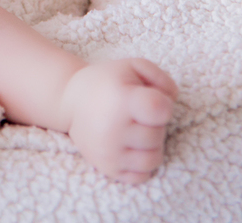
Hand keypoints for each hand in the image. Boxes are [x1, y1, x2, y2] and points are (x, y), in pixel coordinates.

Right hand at [58, 59, 177, 182]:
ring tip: (136, 132)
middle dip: (154, 125)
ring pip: (154, 159)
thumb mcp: (133, 66)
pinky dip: (142, 164)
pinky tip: (131, 148)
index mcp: (121, 99)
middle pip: (158, 135)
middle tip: (137, 115)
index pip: (161, 110)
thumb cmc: (109, 82)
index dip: (164, 105)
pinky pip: (142, 176)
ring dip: (151, 146)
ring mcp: (109, 151)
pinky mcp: (107, 167)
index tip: (152, 100)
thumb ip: (161, 78)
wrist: (70, 100)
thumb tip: (171, 101)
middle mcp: (113, 128)